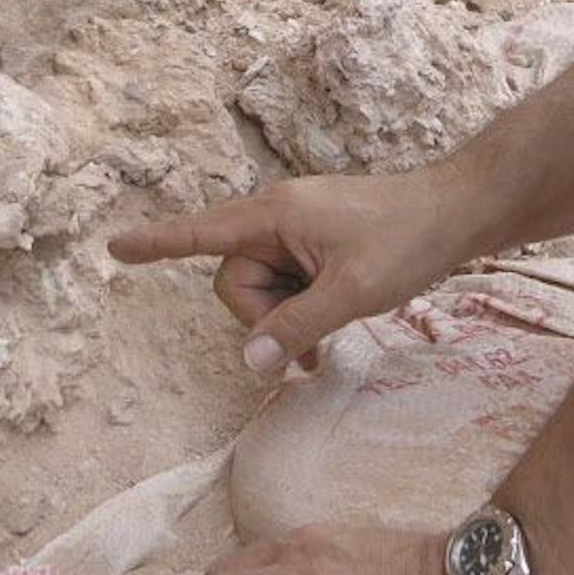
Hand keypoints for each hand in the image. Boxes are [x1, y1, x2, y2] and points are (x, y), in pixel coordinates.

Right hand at [107, 167, 480, 374]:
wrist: (459, 211)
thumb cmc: (408, 241)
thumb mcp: (353, 292)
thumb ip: (297, 327)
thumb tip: (250, 363)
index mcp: (275, 215)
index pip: (201, 233)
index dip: (157, 244)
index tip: (114, 247)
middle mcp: (278, 216)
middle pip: (236, 280)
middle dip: (263, 319)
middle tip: (311, 343)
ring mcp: (299, 229)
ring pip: (265, 288)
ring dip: (289, 319)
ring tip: (333, 333)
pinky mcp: (319, 242)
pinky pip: (290, 283)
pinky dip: (304, 308)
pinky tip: (336, 319)